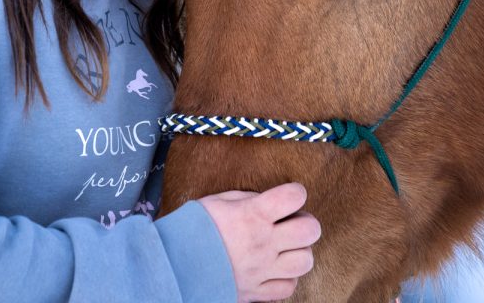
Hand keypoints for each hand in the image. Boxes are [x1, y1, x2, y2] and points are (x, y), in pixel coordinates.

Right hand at [199, 182, 320, 301]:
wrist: (174, 264)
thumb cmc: (193, 228)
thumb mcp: (219, 201)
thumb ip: (248, 200)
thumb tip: (267, 202)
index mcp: (254, 215)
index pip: (294, 197)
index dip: (296, 192)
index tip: (289, 196)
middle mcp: (263, 243)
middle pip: (310, 230)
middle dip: (306, 222)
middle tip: (291, 222)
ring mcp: (262, 270)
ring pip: (305, 261)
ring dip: (299, 252)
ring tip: (285, 248)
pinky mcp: (256, 291)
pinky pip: (288, 287)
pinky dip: (286, 278)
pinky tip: (275, 269)